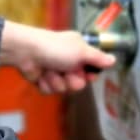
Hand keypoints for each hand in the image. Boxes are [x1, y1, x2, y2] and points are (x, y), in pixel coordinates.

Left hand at [0, 21, 115, 93]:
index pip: (91, 69)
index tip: (88, 75)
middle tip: (66, 72)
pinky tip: (41, 75)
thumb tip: (114, 60)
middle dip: (72, 80)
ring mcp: (55, 71)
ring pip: (64, 89)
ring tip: (50, 71)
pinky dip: (46, 84)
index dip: (89, 75)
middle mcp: (68, 61)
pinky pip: (50, 90)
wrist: (26, 52)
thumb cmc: (55, 48)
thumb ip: (98, 58)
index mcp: (79, 51)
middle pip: (78, 83)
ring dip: (57, 82)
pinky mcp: (43, 80)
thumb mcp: (81, 51)